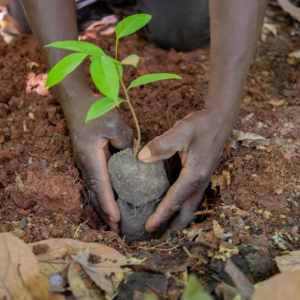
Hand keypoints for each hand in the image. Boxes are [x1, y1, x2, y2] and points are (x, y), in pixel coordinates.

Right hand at [62, 90, 132, 232]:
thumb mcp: (114, 124)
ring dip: (102, 206)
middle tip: (116, 230)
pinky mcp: (89, 159)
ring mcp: (85, 163)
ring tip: (113, 221)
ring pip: (93, 190)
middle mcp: (86, 164)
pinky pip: (95, 182)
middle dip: (104, 213)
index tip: (116, 219)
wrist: (77, 102)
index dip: (108, 204)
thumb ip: (126, 143)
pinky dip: (102, 195)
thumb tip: (133, 158)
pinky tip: (110, 200)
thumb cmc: (94, 110)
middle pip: (95, 194)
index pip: (101, 186)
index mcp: (91, 157)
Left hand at [138, 109, 231, 233]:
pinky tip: (174, 205)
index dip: (161, 215)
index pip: (174, 200)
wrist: (220, 120)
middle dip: (173, 226)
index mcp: (194, 175)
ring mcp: (203, 180)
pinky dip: (182, 208)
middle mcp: (200, 182)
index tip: (148, 227)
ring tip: (165, 228)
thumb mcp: (181, 131)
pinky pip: (191, 198)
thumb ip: (161, 144)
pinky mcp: (202, 176)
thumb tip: (141, 158)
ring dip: (178, 219)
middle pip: (187, 212)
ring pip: (190, 207)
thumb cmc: (201, 125)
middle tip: (158, 236)